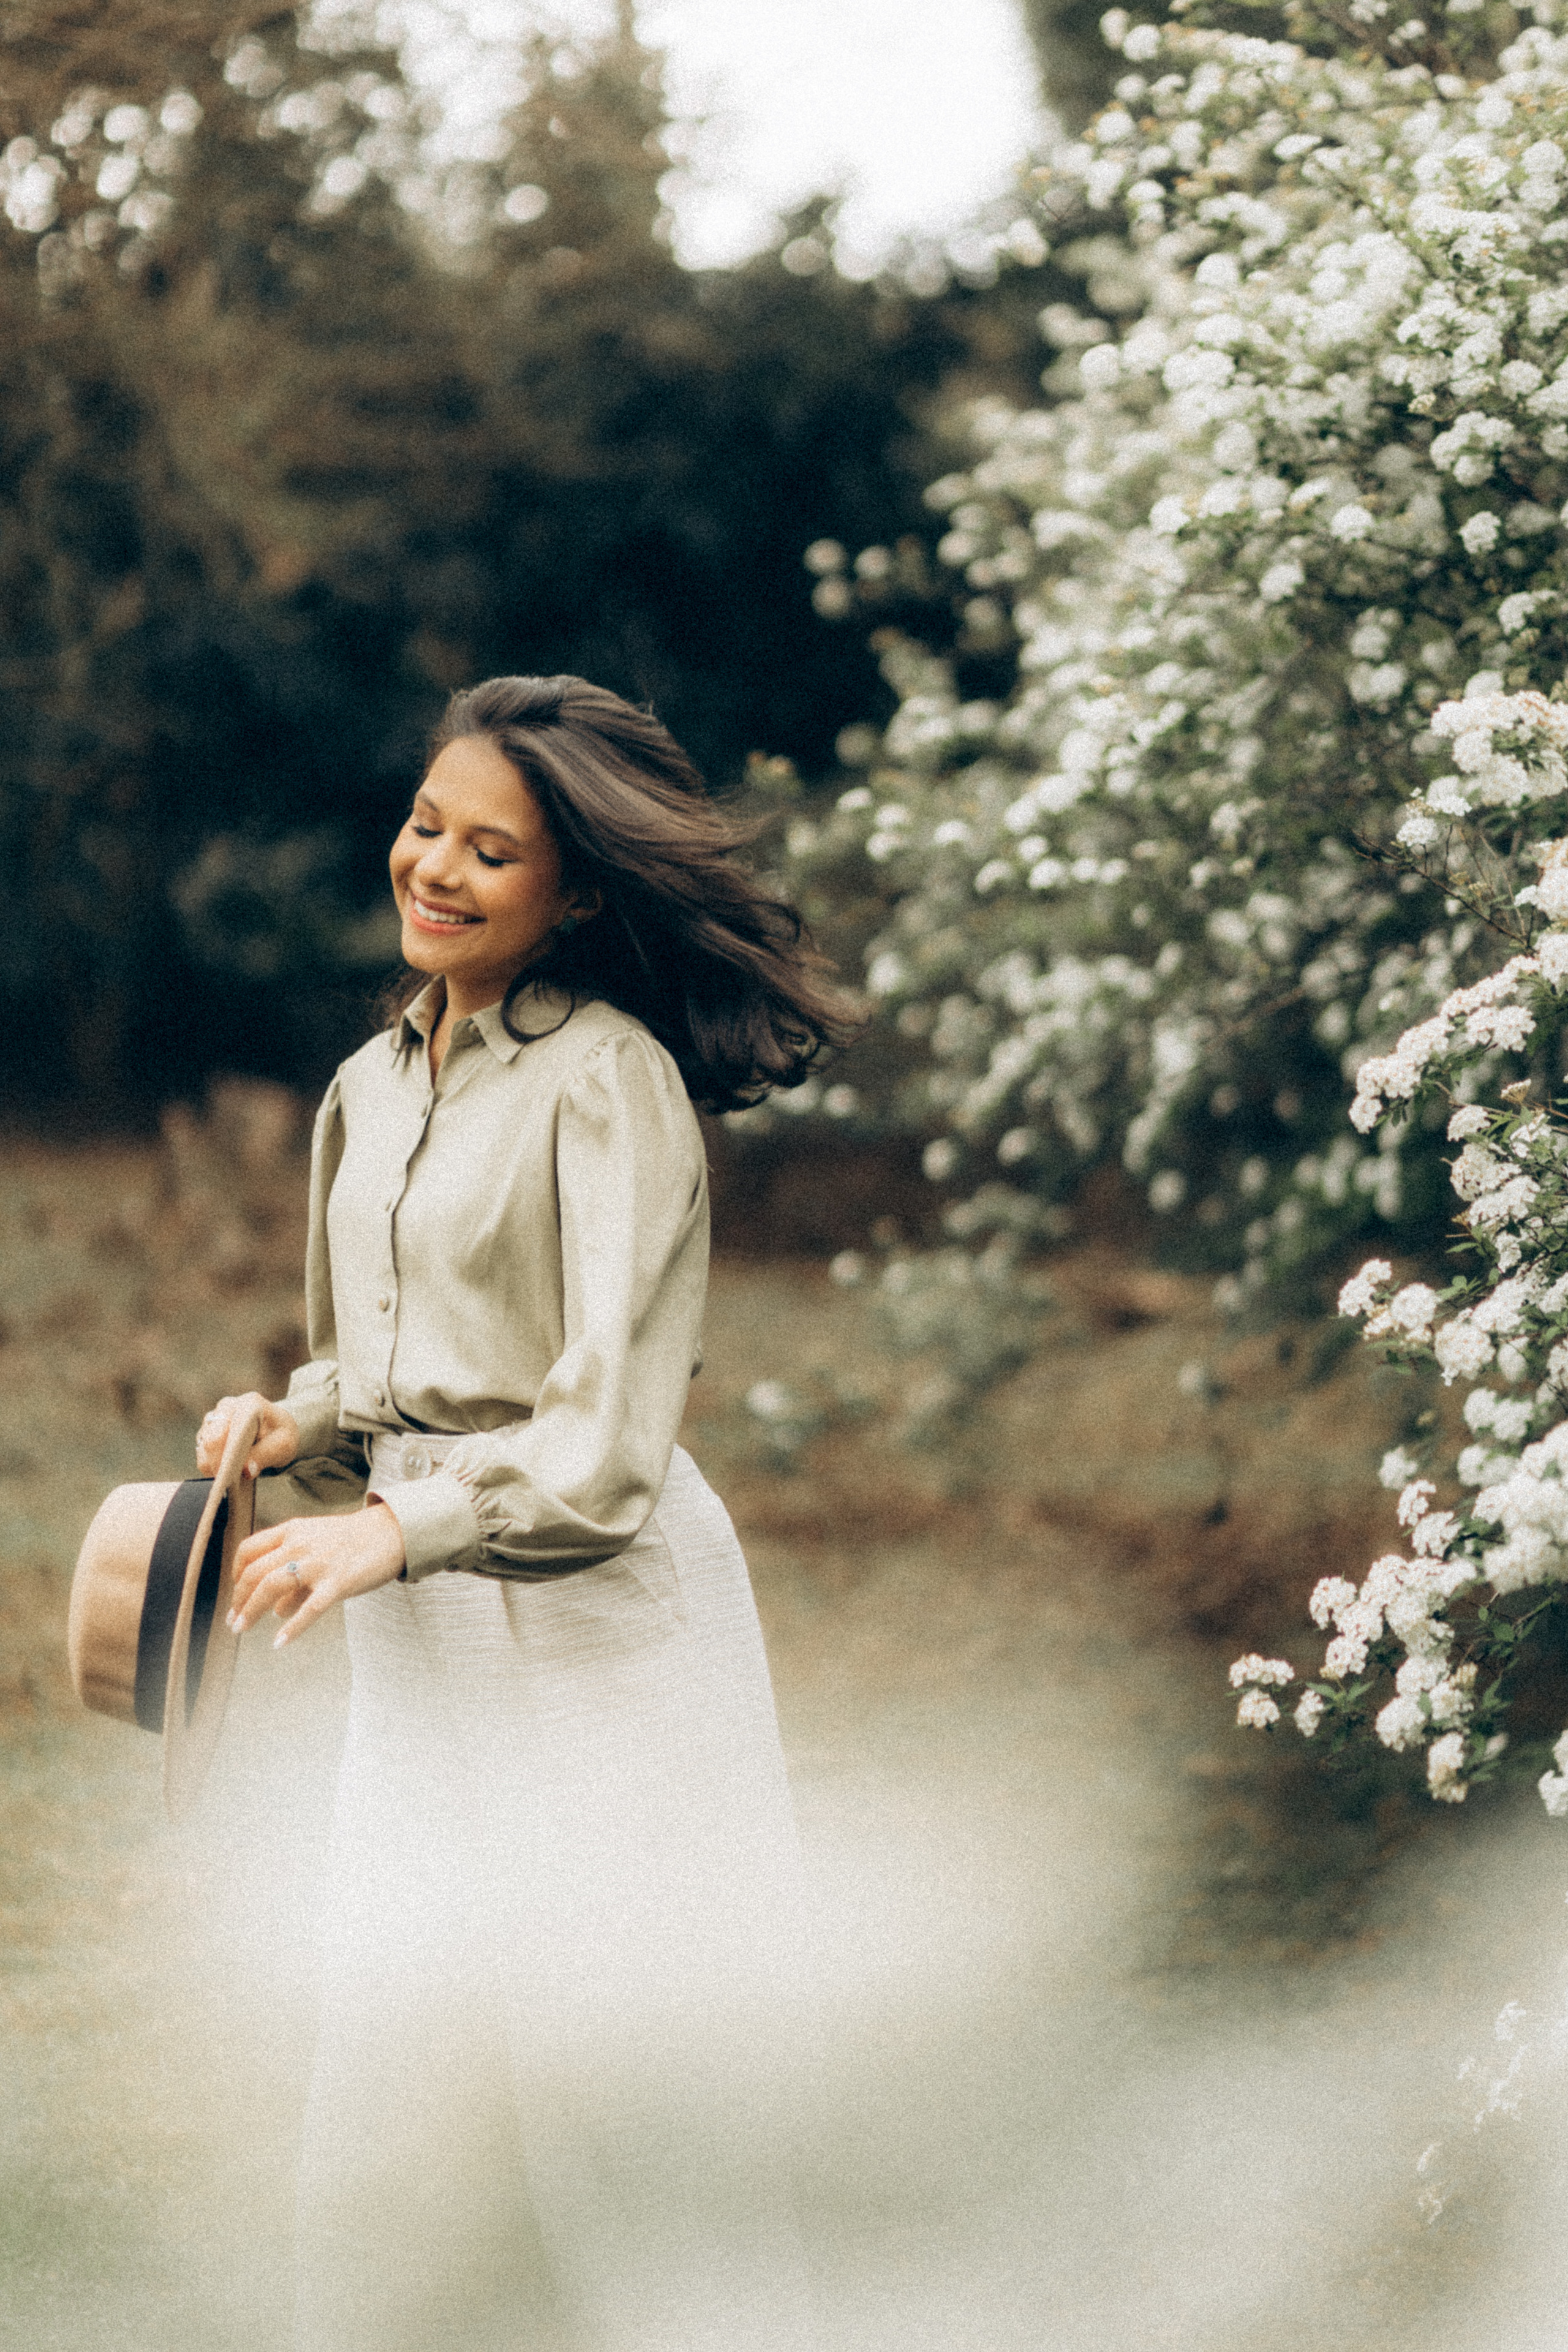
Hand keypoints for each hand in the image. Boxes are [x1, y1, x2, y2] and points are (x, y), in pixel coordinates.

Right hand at [197, 1393, 299, 1480]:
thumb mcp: (284, 1445)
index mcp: (249, 1404)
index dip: (224, 1452)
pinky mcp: (207, 1431)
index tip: (224, 1473)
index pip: (230, 1427)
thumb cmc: (281, 1435)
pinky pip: (202, 1453)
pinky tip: (223, 1475)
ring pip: (203, 1448)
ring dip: (213, 1466)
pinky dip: (211, 1466)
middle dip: (216, 1463)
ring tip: (225, 1482)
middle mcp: (227, 1407)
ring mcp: (215, 1418)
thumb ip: (266, 1455)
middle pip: (211, 1439)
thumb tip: (246, 1471)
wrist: (275, 1429)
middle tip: (224, 1485)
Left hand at [227, 1506, 406, 1648]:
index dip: (236, 1574)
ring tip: (241, 1629)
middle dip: (238, 1600)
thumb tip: (275, 1610)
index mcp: (292, 1531)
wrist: (393, 1531)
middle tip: (233, 1621)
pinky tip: (279, 1643)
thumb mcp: (317, 1545)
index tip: (237, 1593)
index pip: (248, 1550)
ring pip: (272, 1587)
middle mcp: (300, 1544)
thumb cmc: (353, 1540)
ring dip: (251, 1611)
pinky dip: (291, 1629)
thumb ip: (294, 1573)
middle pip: (254, 1573)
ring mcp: (319, 1563)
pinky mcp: (338, 1582)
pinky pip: (309, 1609)